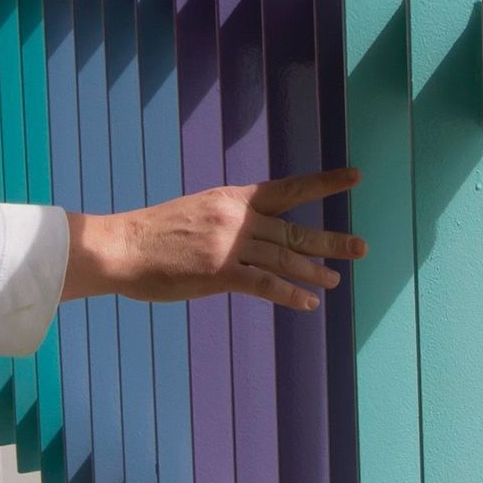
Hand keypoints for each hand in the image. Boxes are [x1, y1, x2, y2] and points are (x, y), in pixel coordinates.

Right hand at [60, 170, 364, 311]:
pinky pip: (264, 284)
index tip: (355, 178)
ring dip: (313, 271)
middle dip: (330, 240)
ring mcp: (229, 245)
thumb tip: (255, 232)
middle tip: (362, 248)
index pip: (288, 188)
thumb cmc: (154, 234)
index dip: (324, 183)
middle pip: (294, 228)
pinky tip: (307, 303)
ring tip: (336, 281)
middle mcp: (237, 218)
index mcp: (233, 198)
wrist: (121, 247)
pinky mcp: (218, 273)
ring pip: (284, 257)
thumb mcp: (198, 211)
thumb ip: (229, 220)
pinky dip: (289, 294)